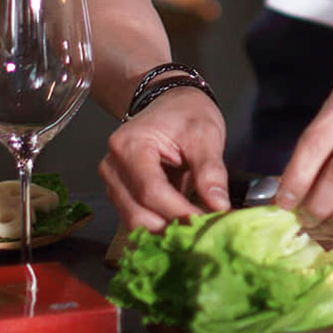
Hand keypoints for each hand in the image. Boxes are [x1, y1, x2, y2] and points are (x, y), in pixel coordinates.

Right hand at [99, 88, 229, 230]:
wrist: (172, 103)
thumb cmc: (186, 113)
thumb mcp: (206, 135)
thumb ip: (211, 171)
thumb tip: (218, 206)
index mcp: (129, 146)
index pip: (151, 191)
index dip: (180, 212)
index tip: (207, 221)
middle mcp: (113, 167)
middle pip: (139, 213)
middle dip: (173, 225)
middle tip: (205, 229)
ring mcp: (115, 183)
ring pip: (136, 222)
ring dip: (167, 229)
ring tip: (197, 226)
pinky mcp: (123, 195)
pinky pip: (140, 219)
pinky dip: (163, 225)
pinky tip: (185, 222)